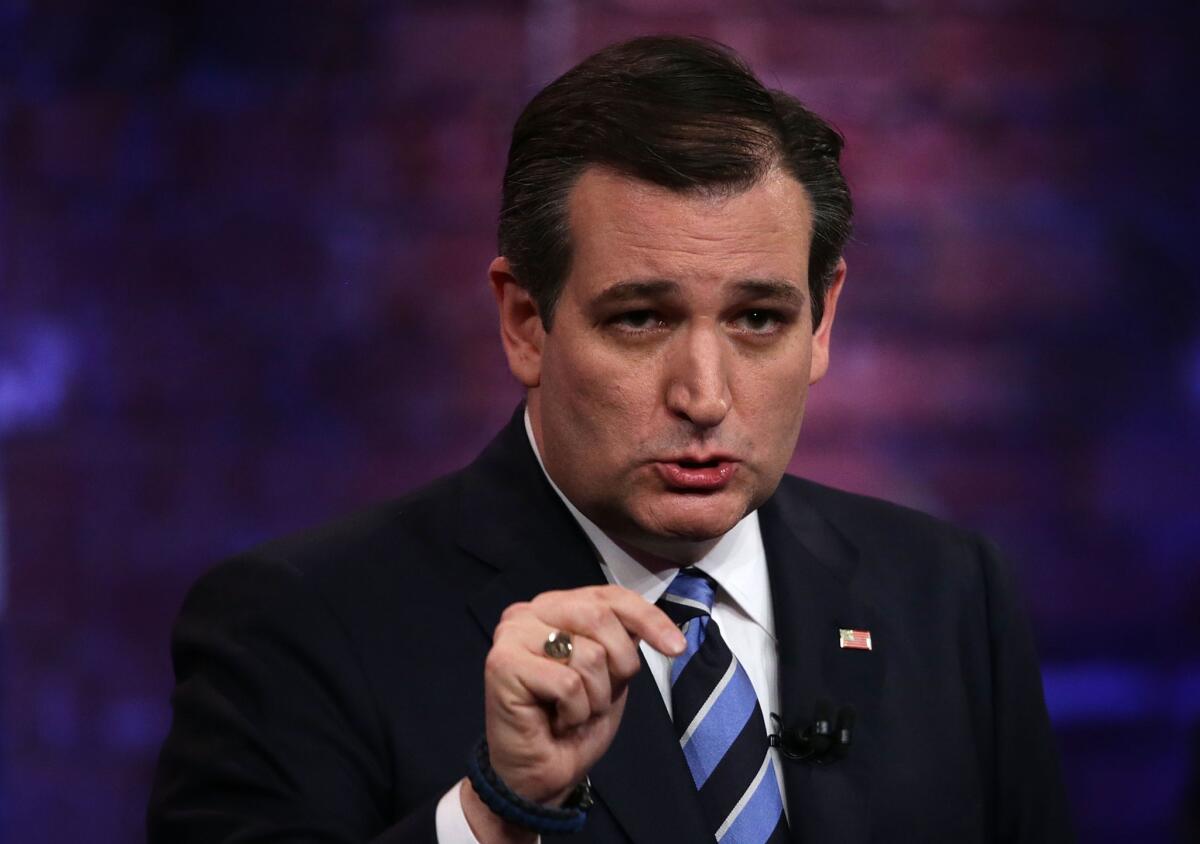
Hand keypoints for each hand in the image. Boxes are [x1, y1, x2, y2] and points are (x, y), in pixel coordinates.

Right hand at [466, 585, 684, 828]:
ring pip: (588, 654)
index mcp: (554, 607)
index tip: (676, 649)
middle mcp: (528, 611)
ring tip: (574, 712)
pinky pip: (568, 683)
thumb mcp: (610, 674)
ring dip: (595, 696)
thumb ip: (620, 640)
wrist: (538, 775)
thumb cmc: (572, 722)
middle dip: (620, 663)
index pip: (609, 596)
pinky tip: (557, 722)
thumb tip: (649, 621)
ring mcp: (511, 635)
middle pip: (599, 615)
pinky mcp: (502, 663)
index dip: (648, 618)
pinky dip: (576, 711)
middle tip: (604, 697)